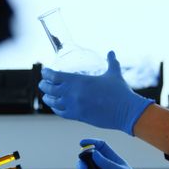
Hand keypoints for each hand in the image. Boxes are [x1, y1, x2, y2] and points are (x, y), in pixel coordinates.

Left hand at [39, 51, 153, 134]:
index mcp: (79, 80)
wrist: (125, 111)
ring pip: (53, 102)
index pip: (54, 76)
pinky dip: (56, 109)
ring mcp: (74, 106)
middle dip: (44, 85)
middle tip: (42, 83)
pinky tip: (56, 107)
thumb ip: (111, 61)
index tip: (45, 72)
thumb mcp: (114, 73)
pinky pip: (61, 113)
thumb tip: (111, 52)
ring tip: (46, 96)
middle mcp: (73, 93)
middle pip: (50, 88)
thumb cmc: (120, 92)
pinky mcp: (78, 117)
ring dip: (48, 98)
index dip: (47, 73)